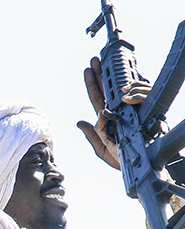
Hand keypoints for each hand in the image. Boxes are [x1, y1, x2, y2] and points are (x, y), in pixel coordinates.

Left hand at [77, 56, 150, 170]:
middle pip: (111, 88)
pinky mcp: (148, 112)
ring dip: (119, 83)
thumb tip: (81, 122)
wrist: (139, 168)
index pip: (99, 97)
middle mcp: (122, 111)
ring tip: (112, 83)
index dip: (92, 84)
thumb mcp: (102, 148)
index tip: (87, 70)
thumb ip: (93, 135)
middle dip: (103, 74)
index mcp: (109, 118)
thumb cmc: (122, 159)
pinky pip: (145, 96)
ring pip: (129, 88)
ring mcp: (135, 110)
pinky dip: (136, 93)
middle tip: (95, 61)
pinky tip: (127, 97)